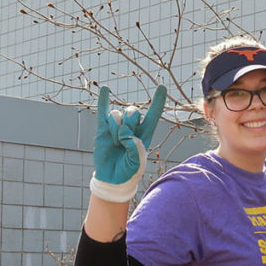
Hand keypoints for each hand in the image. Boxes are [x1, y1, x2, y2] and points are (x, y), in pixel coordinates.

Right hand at [90, 84, 166, 202]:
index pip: (153, 115)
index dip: (158, 102)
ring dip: (115, 128)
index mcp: (145, 134)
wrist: (112, 178)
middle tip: (123, 140)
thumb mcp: (137, 163)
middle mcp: (132, 128)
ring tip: (114, 143)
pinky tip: (104, 89)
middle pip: (132, 111)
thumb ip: (135, 148)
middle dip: (129, 123)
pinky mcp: (103, 129)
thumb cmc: (129, 172)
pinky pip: (103, 111)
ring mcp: (117, 127)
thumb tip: (125, 133)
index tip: (162, 87)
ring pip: (116, 114)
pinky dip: (103, 100)